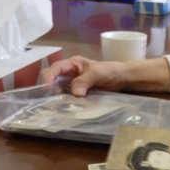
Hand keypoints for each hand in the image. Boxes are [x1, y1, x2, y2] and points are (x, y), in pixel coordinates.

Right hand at [41, 56, 169, 95]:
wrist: (122, 79)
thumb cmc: (109, 71)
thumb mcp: (97, 73)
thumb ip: (84, 81)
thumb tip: (75, 94)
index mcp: (73, 63)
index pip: (56, 67)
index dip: (50, 76)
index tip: (47, 86)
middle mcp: (70, 72)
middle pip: (53, 76)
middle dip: (49, 85)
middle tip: (51, 96)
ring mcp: (73, 82)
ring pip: (58, 87)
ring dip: (56, 94)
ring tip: (55, 103)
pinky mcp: (78, 92)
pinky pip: (67, 95)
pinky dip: (64, 100)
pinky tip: (64, 106)